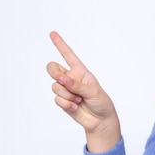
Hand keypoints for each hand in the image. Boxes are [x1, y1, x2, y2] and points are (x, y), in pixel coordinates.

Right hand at [46, 31, 120, 151]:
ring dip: (67, 94)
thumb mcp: (93, 91)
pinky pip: (57, 99)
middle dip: (55, 73)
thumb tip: (63, 79)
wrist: (100, 120)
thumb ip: (78, 84)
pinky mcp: (62, 101)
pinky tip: (75, 106)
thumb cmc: (101, 102)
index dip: (60, 44)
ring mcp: (65, 89)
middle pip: (53, 68)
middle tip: (63, 80)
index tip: (53, 33)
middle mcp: (70, 78)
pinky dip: (66, 103)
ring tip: (79, 99)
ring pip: (55, 86)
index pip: (68, 55)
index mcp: (80, 71)